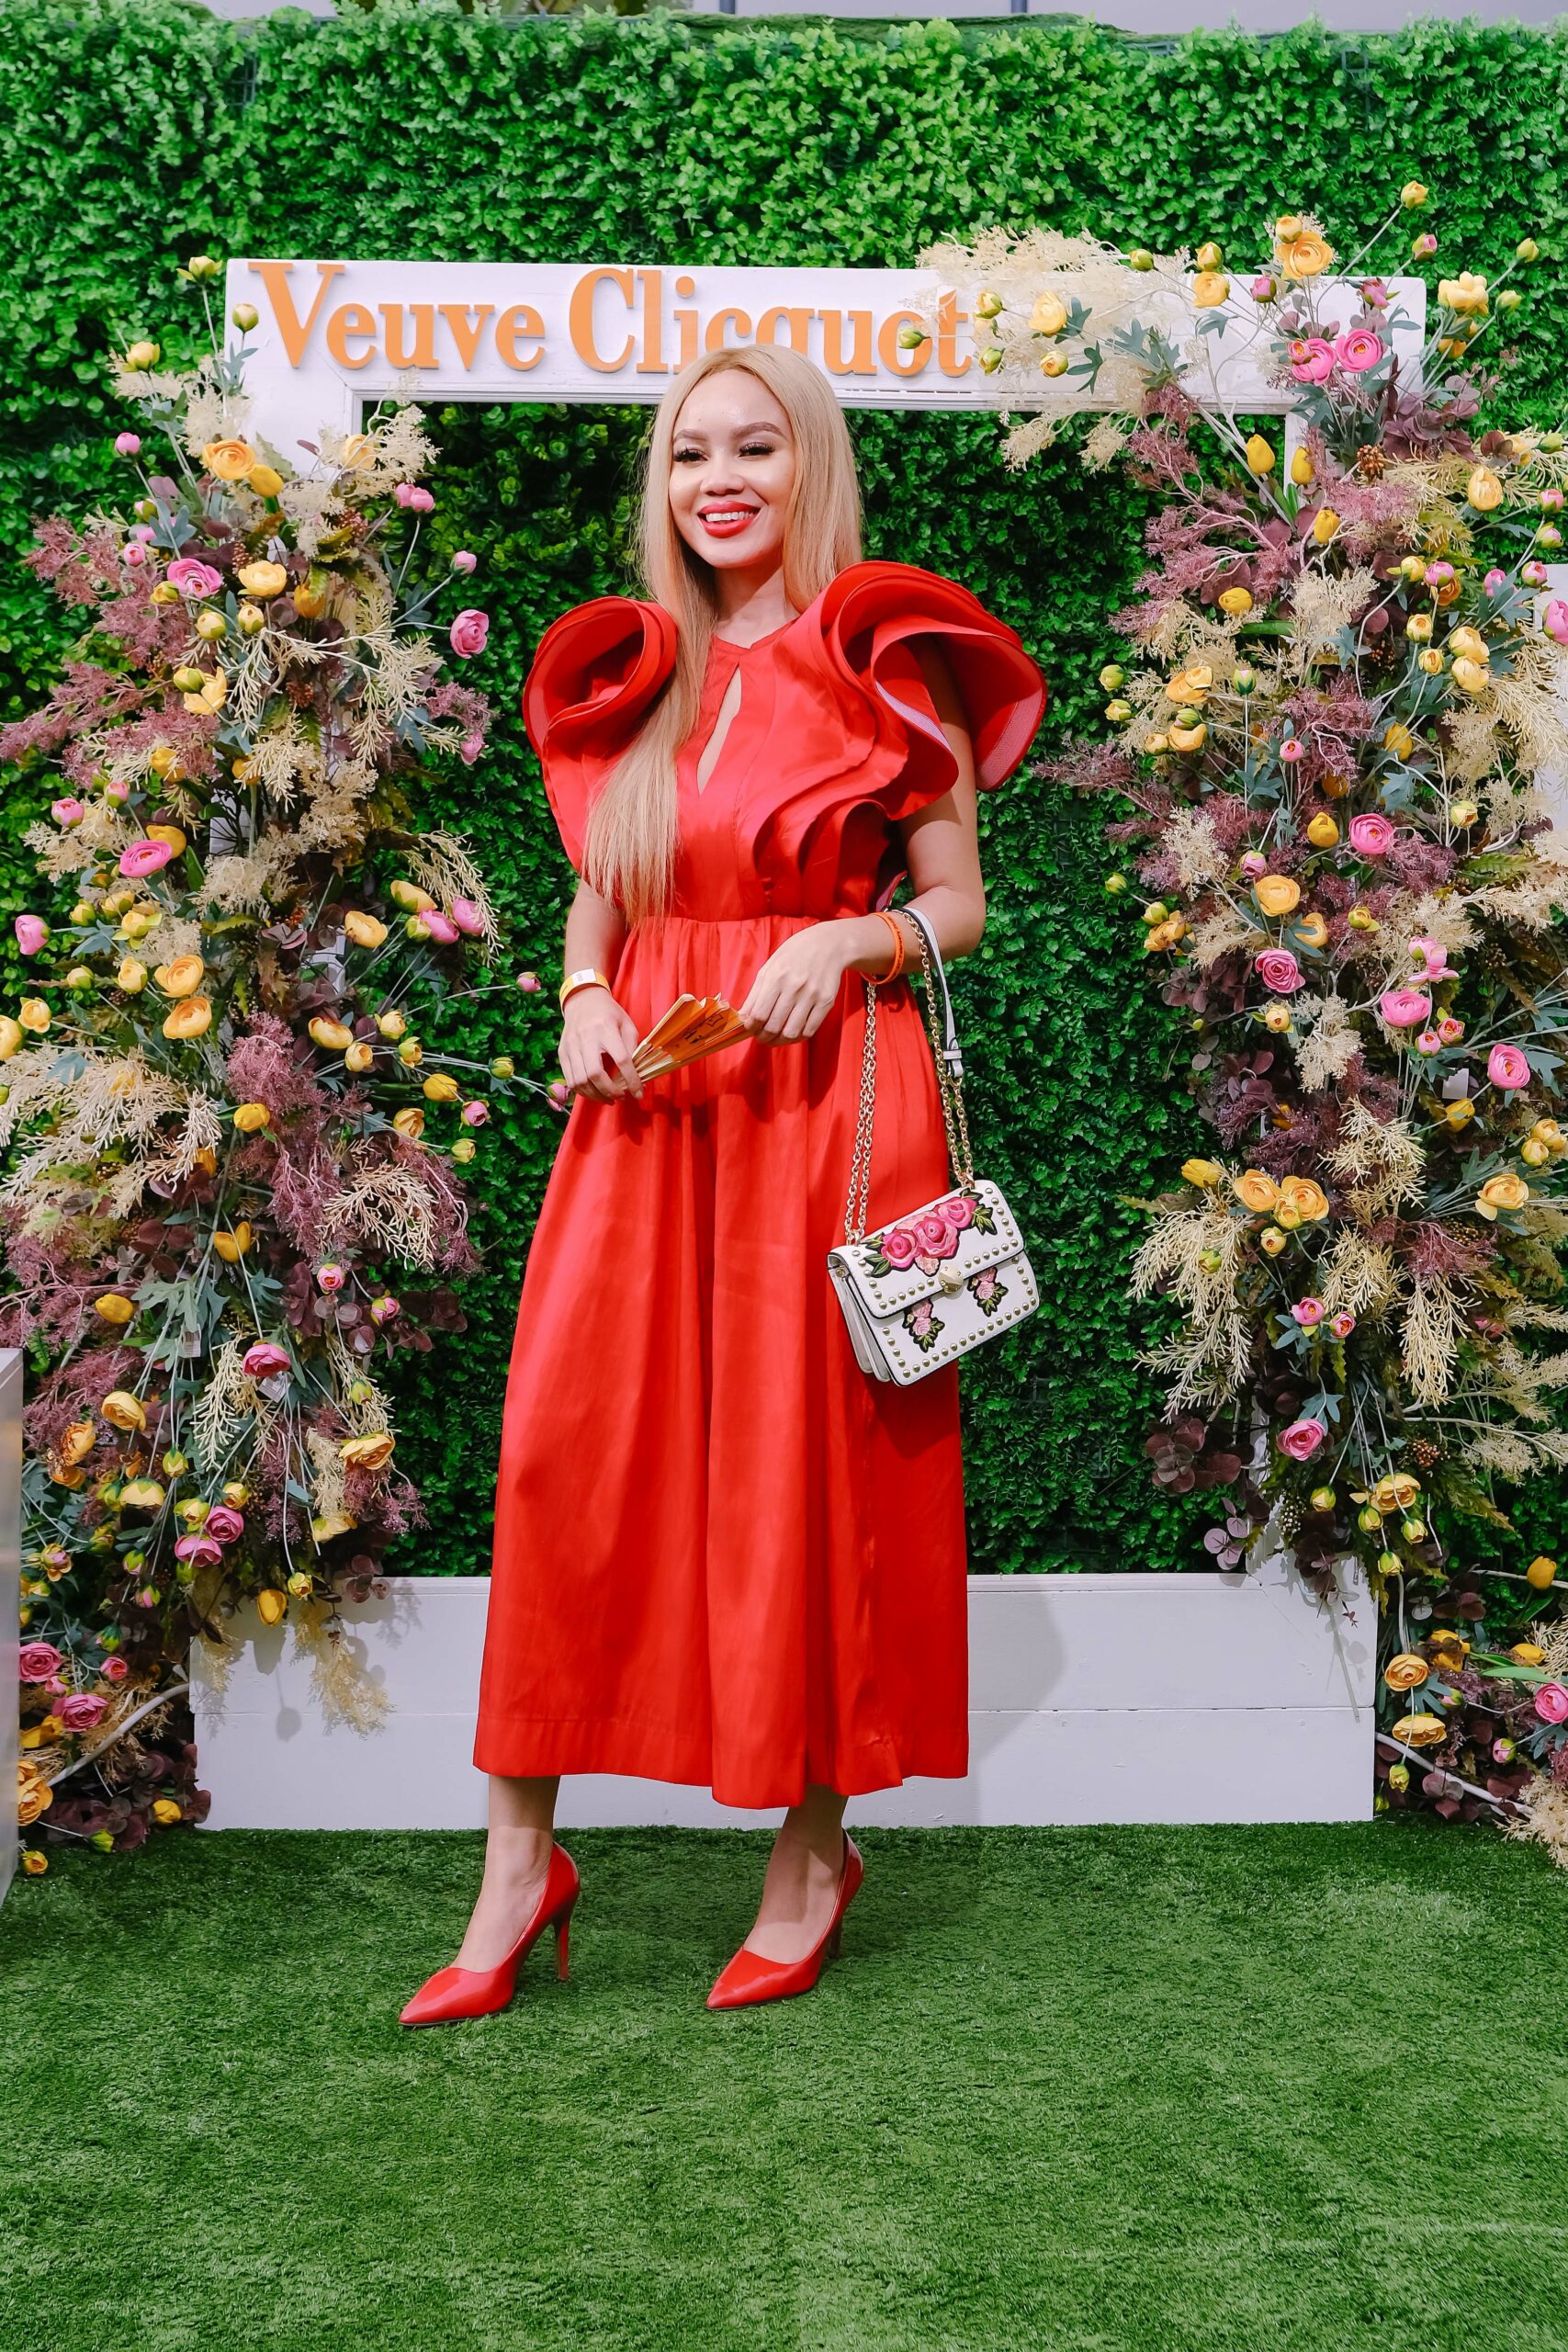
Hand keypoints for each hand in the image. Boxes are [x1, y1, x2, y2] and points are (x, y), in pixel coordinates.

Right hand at [559, 987, 643, 1100]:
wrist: (582, 1000)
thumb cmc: (609, 1013)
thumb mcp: (627, 1024)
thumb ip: (632, 1047)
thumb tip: (635, 1073)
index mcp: (606, 1028)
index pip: (621, 1059)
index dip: (631, 1080)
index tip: (638, 1093)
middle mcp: (585, 1038)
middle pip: (595, 1074)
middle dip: (610, 1091)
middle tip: (621, 1097)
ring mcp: (571, 1046)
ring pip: (580, 1081)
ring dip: (595, 1095)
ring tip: (608, 1098)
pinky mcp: (562, 1053)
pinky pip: (570, 1080)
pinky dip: (583, 1091)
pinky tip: (594, 1093)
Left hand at [737, 923, 854, 1043]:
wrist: (828, 945)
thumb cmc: (794, 954)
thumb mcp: (770, 967)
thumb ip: (755, 993)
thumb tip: (743, 1017)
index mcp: (776, 977)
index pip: (759, 1014)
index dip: (752, 1027)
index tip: (751, 1029)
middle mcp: (794, 987)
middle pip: (773, 1026)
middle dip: (763, 1037)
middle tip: (762, 1037)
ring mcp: (812, 996)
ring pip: (791, 1032)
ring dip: (779, 1041)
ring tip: (775, 1039)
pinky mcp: (826, 1002)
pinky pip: (809, 1030)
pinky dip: (798, 1037)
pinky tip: (792, 1033)